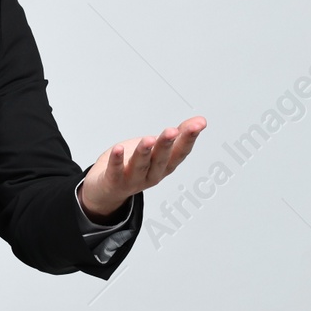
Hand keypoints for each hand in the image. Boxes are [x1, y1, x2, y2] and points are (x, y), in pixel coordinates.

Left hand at [79, 116, 206, 219]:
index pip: (180, 153)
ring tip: (148, 140)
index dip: (189, 139)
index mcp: (165, 165)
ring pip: (139, 166)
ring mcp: (133, 180)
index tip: (198, 124)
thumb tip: (201, 120)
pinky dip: (117, 160)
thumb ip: (179, 135)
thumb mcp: (160, 149)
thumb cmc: (136, 164)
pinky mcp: (114, 181)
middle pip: (160, 159)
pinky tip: (118, 149)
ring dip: (144, 153)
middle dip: (166, 145)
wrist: (108, 189)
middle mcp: (152, 174)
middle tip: (172, 131)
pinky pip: (115, 171)